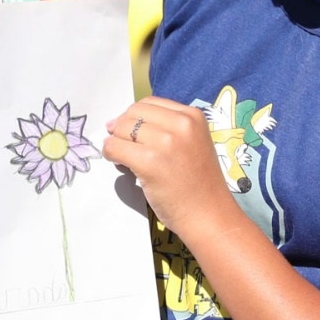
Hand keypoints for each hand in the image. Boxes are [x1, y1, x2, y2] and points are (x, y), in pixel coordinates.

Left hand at [102, 96, 239, 238]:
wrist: (210, 215)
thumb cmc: (199, 184)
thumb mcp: (192, 143)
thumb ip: (166, 129)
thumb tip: (120, 122)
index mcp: (192, 116)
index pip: (149, 103)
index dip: (134, 117)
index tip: (130, 132)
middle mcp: (181, 124)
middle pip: (133, 113)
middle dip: (122, 127)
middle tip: (123, 145)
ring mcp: (166, 142)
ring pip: (121, 129)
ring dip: (115, 141)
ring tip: (123, 156)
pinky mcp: (150, 161)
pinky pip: (115, 147)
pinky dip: (110, 154)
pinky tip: (118, 163)